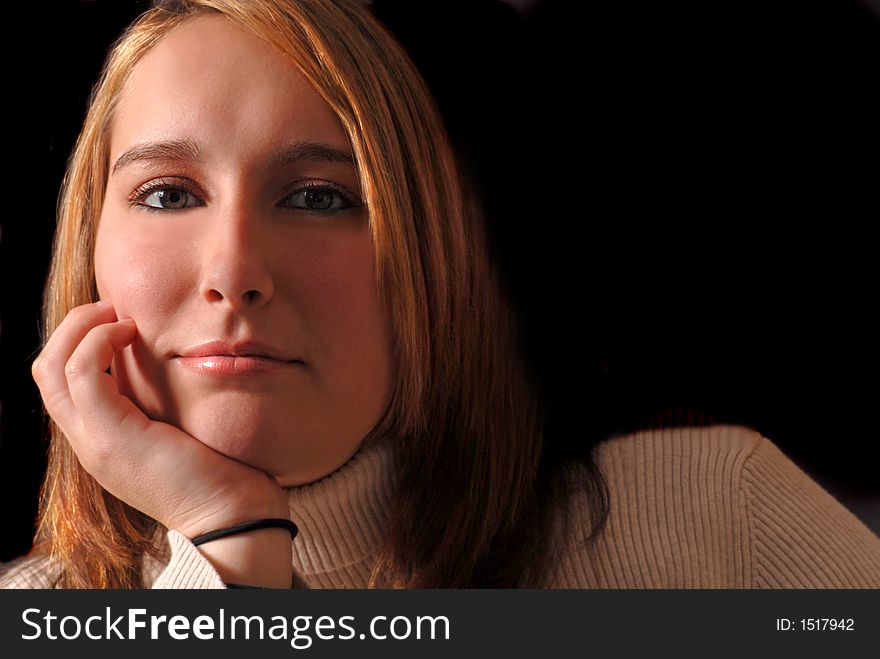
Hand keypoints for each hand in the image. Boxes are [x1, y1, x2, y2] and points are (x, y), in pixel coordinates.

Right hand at [32, 300, 293, 585]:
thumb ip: (162, 404)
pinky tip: (131, 332)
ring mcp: (95, 443)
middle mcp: (88, 444)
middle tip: (111, 307)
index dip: (80, 342)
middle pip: (45, 371)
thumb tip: (169, 362)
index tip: (120, 319)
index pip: (61, 383)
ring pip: (52, 368)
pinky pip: (84, 373)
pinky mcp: (114, 438)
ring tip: (119, 314)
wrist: (235, 518)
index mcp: (102, 442)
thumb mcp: (181, 431)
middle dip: (71, 327)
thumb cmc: (222, 472)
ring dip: (81, 328)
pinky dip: (99, 342)